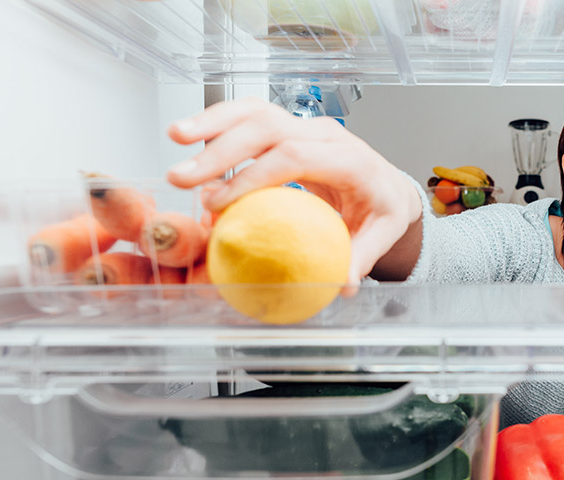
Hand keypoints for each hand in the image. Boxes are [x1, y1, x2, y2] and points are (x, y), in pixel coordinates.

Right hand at [166, 97, 421, 285]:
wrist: (387, 185)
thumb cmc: (381, 210)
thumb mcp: (382, 235)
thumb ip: (361, 257)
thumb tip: (342, 284)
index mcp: (350, 159)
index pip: (295, 157)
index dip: (253, 176)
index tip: (219, 203)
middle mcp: (326, 134)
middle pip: (268, 127)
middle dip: (221, 149)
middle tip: (183, 178)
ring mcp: (306, 126)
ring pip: (256, 111)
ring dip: (212, 122)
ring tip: (175, 137)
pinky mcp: (289, 127)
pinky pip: (251, 116)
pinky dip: (218, 122)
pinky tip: (189, 135)